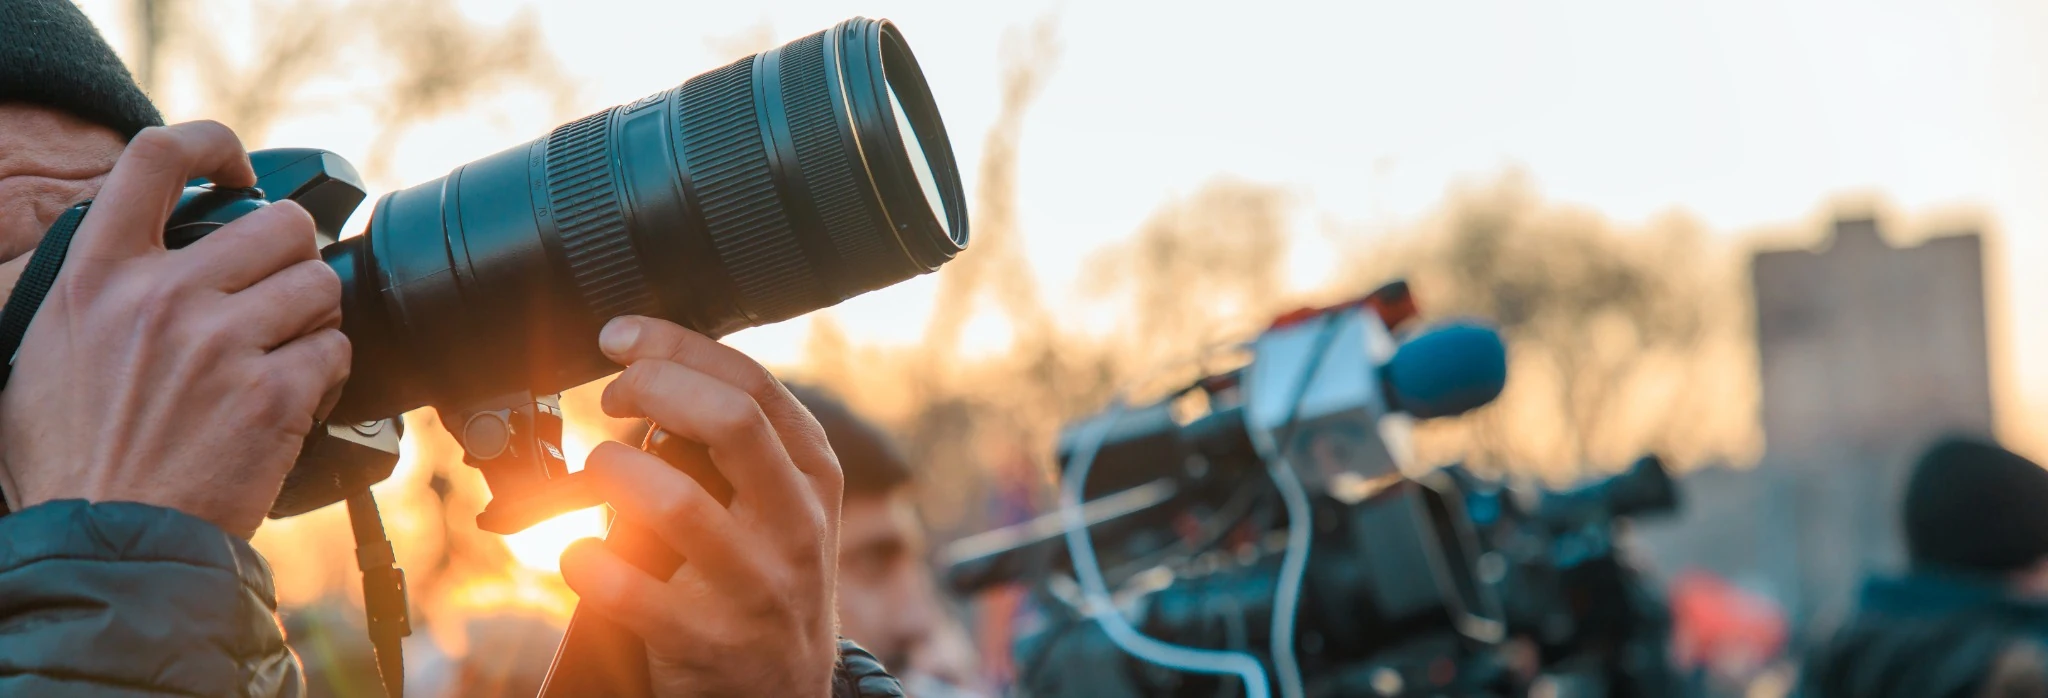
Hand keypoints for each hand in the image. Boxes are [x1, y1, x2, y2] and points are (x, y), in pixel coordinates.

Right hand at [0, 122, 347, 538]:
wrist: (106, 544)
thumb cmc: (71, 459)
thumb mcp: (44, 352)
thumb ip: (94, 291)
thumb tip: (137, 254)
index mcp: (97, 277)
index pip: (155, 157)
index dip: (213, 145)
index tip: (241, 173)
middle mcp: (161, 298)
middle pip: (281, 225)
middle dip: (294, 261)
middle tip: (277, 300)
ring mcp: (221, 345)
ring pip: (320, 286)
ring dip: (313, 321)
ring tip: (280, 358)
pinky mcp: (273, 395)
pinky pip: (336, 352)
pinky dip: (326, 377)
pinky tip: (291, 403)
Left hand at [561, 315, 842, 697]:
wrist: (784, 692)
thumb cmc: (767, 576)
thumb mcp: (786, 504)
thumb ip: (745, 443)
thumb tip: (657, 368)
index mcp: (814, 475)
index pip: (753, 384)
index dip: (676, 346)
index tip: (622, 339)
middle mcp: (794, 525)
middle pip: (731, 422)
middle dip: (653, 386)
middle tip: (610, 393)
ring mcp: (753, 585)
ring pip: (674, 502)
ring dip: (614, 470)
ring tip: (600, 471)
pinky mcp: (704, 639)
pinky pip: (623, 587)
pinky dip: (583, 560)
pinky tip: (582, 554)